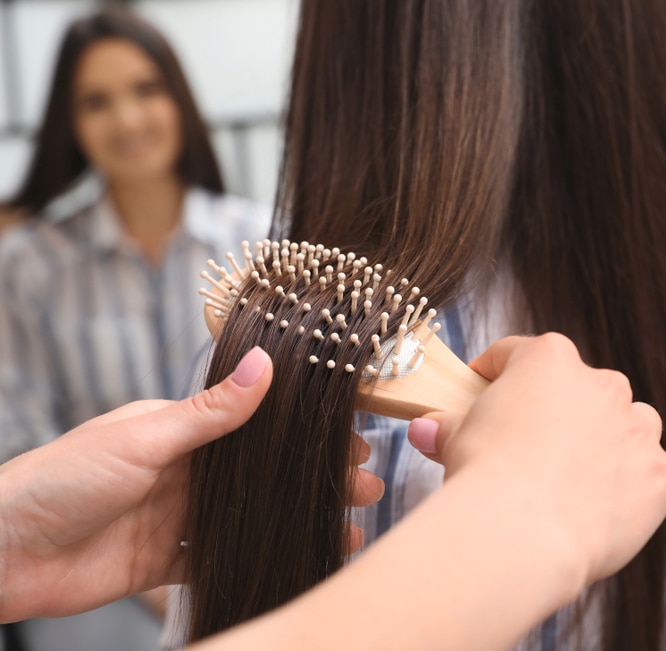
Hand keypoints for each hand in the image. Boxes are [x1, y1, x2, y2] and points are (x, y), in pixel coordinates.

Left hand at [0, 346, 381, 621]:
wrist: (3, 551)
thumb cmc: (61, 479)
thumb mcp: (143, 438)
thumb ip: (209, 412)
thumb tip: (265, 365)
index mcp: (179, 430)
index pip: (256, 424)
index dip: (304, 431)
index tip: (353, 436)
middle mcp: (185, 471)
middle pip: (265, 472)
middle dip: (317, 476)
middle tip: (368, 484)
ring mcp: (177, 516)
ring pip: (254, 515)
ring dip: (301, 517)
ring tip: (350, 525)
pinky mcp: (165, 561)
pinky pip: (223, 556)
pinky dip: (264, 555)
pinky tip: (302, 557)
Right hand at [409, 333, 665, 585]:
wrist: (520, 529)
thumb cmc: (483, 475)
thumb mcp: (453, 438)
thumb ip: (448, 426)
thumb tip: (426, 429)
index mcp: (549, 359)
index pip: (517, 354)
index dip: (496, 375)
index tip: (484, 395)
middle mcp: (601, 383)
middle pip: (584, 389)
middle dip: (563, 414)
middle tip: (532, 451)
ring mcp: (637, 427)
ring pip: (634, 423)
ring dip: (615, 442)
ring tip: (584, 478)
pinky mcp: (662, 473)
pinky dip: (658, 478)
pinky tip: (635, 495)